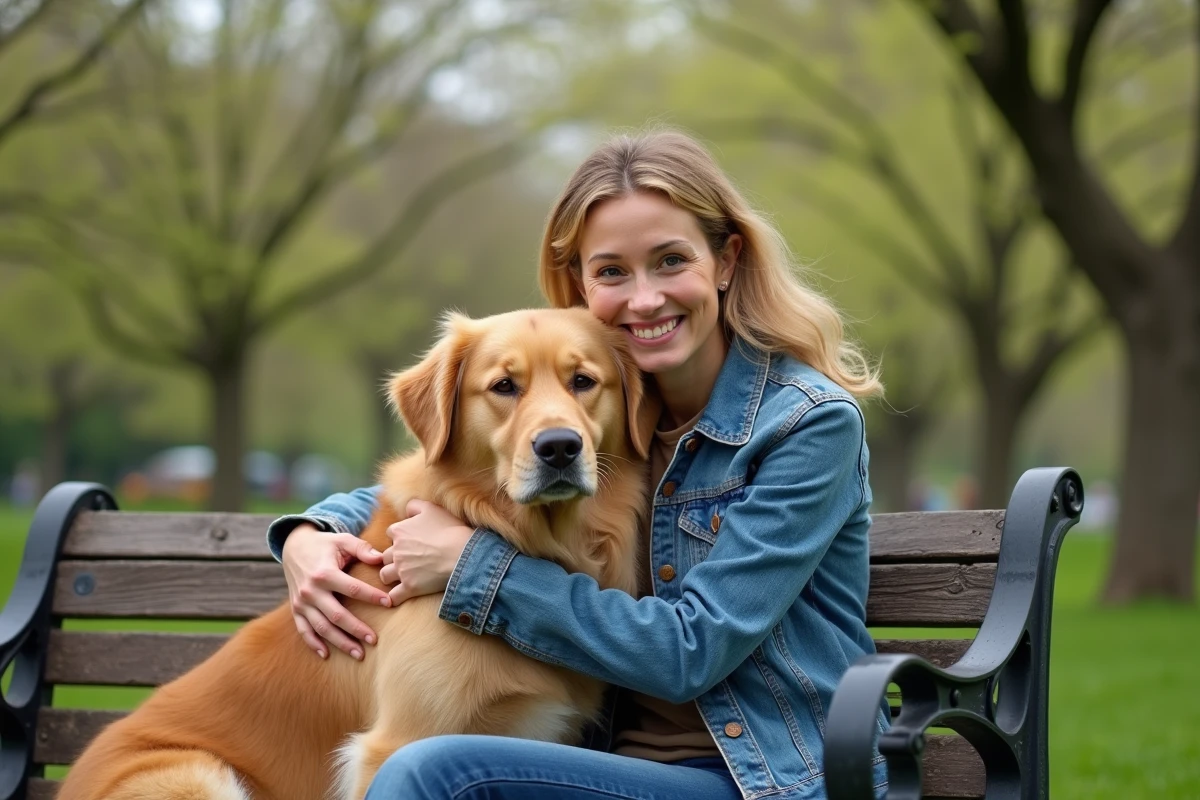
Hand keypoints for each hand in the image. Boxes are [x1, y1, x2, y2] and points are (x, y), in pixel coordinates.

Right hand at [281, 523, 389, 659]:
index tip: (389, 603)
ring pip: (322, 628)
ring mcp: (302, 602)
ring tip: (359, 654)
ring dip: (340, 643)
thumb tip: (382, 559)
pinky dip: (314, 644)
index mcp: (324, 573)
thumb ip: (362, 548)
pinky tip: (327, 655)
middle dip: (356, 629)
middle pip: (337, 615)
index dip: (372, 596)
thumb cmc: (325, 545)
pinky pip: (304, 631)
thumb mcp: (342, 540)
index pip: (352, 588)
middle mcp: (311, 590)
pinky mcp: (296, 610)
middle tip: (375, 640)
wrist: (293, 547)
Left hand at [380, 499, 474, 605]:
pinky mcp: (409, 588)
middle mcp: (396, 551)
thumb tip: (406, 510)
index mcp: (399, 531)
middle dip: (394, 558)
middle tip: (408, 560)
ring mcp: (401, 570)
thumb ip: (414, 506)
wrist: (464, 554)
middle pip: (385, 556)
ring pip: (385, 575)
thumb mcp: (432, 509)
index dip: (400, 538)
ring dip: (391, 576)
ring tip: (402, 577)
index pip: (391, 534)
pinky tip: (396, 599)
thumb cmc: (450, 530)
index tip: (410, 542)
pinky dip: (393, 599)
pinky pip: (393, 597)